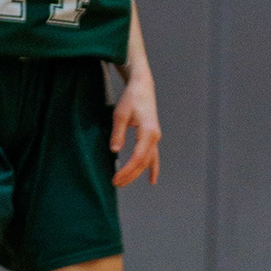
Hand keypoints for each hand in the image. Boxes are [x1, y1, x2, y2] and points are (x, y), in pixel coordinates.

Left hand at [111, 70, 160, 185]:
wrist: (143, 87)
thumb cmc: (131, 99)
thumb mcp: (120, 114)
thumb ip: (118, 133)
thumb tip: (114, 151)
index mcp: (148, 132)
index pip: (138, 157)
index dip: (127, 170)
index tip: (116, 177)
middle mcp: (155, 137)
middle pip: (143, 162)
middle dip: (130, 175)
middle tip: (116, 183)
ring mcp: (155, 138)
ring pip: (148, 161)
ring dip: (137, 173)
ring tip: (125, 183)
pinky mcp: (153, 137)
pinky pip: (154, 156)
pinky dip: (153, 168)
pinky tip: (152, 179)